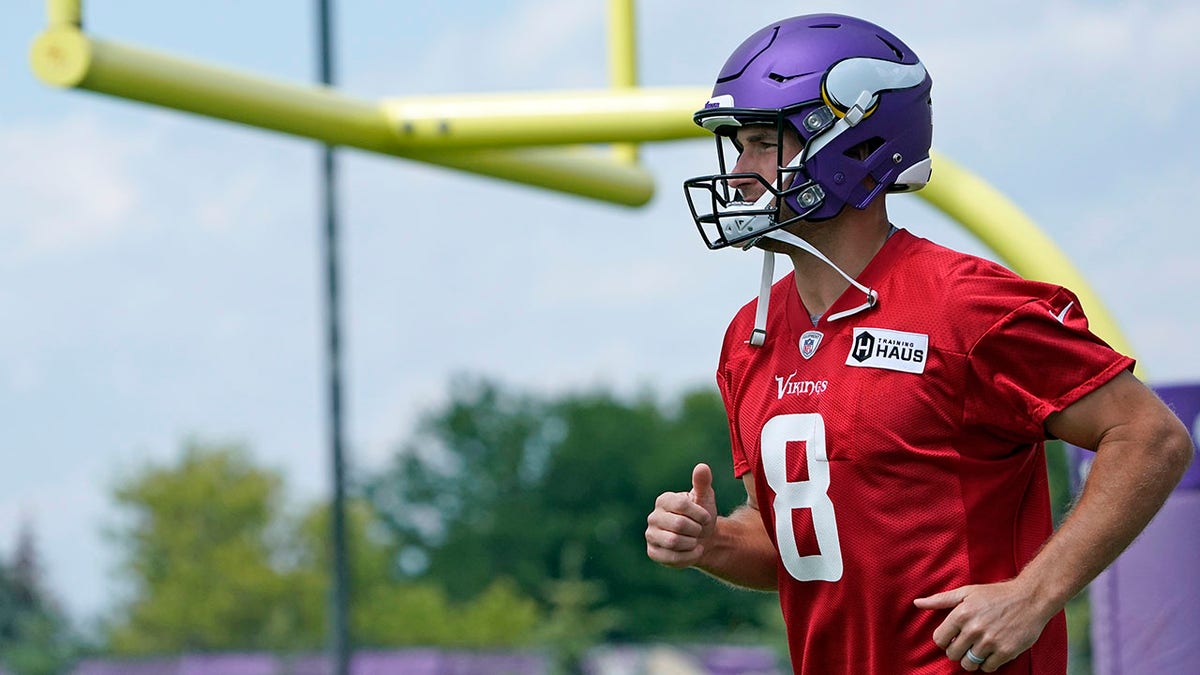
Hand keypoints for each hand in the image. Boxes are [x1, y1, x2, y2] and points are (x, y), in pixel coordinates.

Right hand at [645, 463, 717, 567]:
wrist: (703, 540)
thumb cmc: (702, 517)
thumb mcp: (705, 498)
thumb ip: (702, 483)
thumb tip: (702, 467)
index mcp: (664, 500)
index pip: (682, 505)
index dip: (699, 514)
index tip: (706, 518)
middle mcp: (653, 516)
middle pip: (678, 525)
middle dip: (696, 530)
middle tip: (699, 530)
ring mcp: (651, 535)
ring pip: (674, 542)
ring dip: (692, 543)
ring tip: (695, 540)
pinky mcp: (653, 552)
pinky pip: (672, 558)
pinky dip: (689, 556)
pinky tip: (694, 551)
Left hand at [913, 580, 1053, 671]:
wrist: (1030, 599)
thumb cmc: (996, 595)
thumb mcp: (967, 592)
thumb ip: (940, 600)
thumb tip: (917, 603)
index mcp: (962, 614)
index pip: (939, 639)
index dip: (944, 640)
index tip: (952, 637)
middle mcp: (974, 629)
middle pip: (952, 654)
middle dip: (957, 650)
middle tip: (966, 643)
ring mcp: (990, 642)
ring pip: (969, 664)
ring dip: (971, 659)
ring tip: (977, 649)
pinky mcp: (1006, 651)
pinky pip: (988, 668)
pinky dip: (987, 663)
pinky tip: (991, 652)